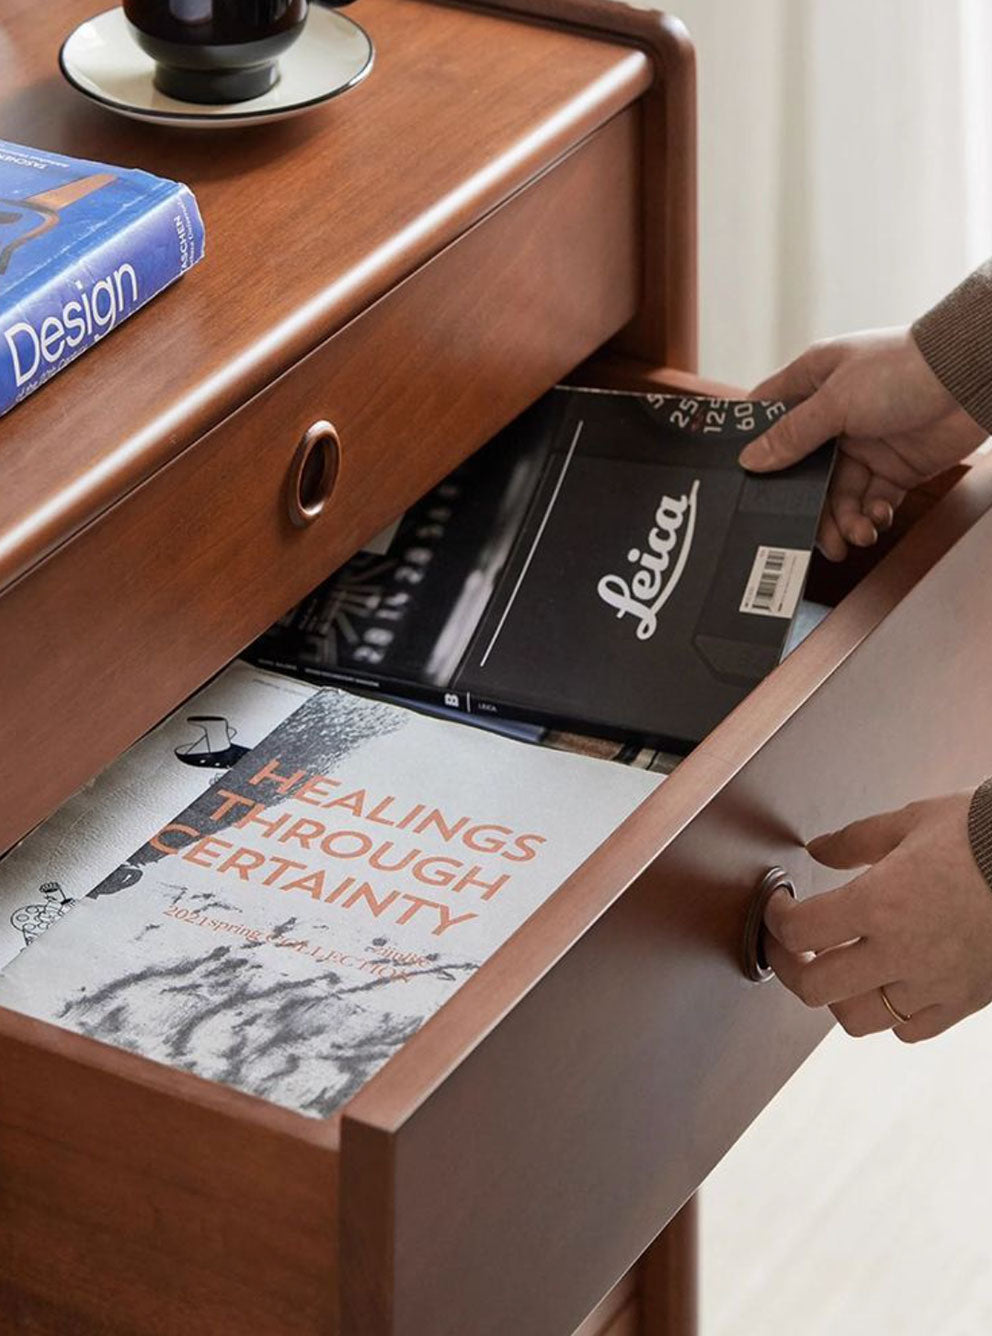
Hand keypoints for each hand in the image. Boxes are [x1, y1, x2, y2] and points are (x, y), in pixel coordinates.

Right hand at [738, 328, 986, 559]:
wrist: (970, 378)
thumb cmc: (902, 370)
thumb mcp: (835, 401)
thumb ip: (792, 434)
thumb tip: (750, 460)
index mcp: (812, 385)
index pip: (769, 417)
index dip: (753, 447)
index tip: (741, 481)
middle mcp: (833, 417)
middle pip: (803, 473)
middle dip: (805, 505)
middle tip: (806, 533)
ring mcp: (864, 445)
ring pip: (838, 495)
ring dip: (842, 521)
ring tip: (854, 536)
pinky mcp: (895, 468)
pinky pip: (871, 502)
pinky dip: (871, 517)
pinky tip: (876, 520)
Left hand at [763, 791, 991, 1041]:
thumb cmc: (982, 834)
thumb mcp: (911, 821)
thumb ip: (854, 841)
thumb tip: (817, 850)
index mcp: (879, 903)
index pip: (800, 932)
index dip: (776, 920)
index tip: (780, 907)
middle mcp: (900, 952)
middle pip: (815, 989)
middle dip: (790, 968)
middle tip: (790, 947)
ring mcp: (932, 983)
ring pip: (857, 1019)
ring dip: (836, 995)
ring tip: (836, 967)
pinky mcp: (963, 1002)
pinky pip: (909, 1030)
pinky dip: (889, 1014)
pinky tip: (888, 984)